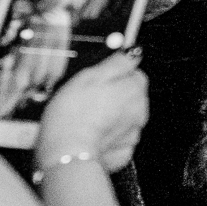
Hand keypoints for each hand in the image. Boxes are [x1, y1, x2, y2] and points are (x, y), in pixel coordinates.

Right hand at [37, 49, 148, 173]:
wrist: (66, 152)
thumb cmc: (73, 114)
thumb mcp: (89, 76)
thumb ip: (116, 63)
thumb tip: (132, 53)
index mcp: (133, 89)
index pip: (135, 73)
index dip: (116, 74)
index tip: (100, 79)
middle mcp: (140, 111)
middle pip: (131, 96)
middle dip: (114, 95)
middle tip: (89, 98)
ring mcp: (133, 133)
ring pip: (124, 117)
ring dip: (111, 115)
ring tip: (87, 117)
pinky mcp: (123, 152)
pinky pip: (118, 138)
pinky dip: (108, 136)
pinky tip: (92, 134)